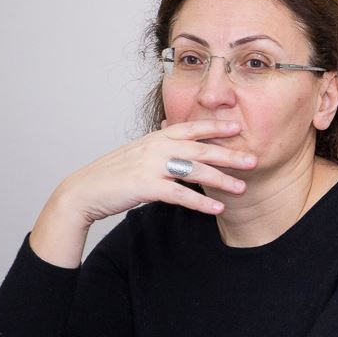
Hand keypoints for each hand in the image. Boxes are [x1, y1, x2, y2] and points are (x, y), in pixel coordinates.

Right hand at [31, 120, 257, 266]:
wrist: (83, 191)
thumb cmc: (113, 174)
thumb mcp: (138, 153)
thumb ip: (160, 147)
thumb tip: (178, 142)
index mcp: (156, 138)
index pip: (191, 128)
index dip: (216, 127)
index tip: (238, 127)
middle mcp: (156, 147)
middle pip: (201, 149)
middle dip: (230, 154)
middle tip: (253, 159)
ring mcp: (151, 166)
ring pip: (195, 171)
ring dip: (221, 180)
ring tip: (242, 188)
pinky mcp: (146, 187)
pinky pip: (180, 195)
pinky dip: (200, 202)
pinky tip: (217, 209)